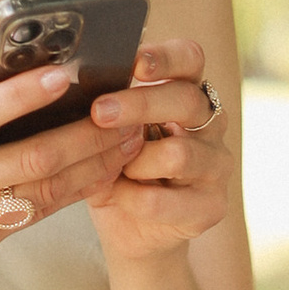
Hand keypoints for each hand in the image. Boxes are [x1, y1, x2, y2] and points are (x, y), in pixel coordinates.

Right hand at [0, 65, 138, 289]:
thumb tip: (8, 94)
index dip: (24, 96)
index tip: (64, 76)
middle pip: (28, 160)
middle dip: (84, 137)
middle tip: (122, 115)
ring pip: (41, 194)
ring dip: (90, 168)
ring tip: (126, 144)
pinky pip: (32, 216)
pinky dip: (69, 193)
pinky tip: (96, 174)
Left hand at [84, 39, 232, 266]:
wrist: (130, 230)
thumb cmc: (115, 170)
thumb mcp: (103, 135)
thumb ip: (101, 110)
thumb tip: (71, 87)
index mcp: (186, 92)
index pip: (190, 59)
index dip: (166, 58)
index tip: (134, 64)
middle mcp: (210, 124)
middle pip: (186, 101)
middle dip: (140, 105)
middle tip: (100, 112)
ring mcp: (217, 164)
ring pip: (180, 153)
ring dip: (137, 162)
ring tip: (113, 170)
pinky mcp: (212, 205)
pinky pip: (169, 200)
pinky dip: (135, 199)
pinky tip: (119, 196)